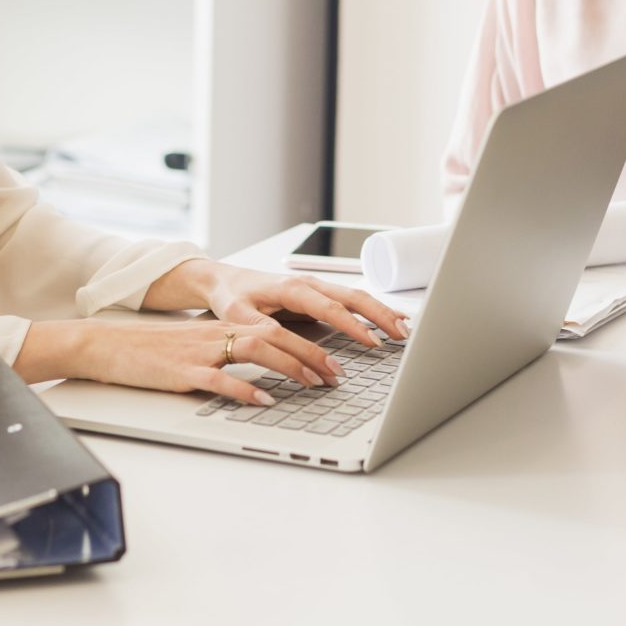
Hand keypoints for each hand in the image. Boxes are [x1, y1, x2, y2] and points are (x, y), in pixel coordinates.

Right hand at [21, 316, 354, 406]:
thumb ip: (226, 356)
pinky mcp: (182, 372)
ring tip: (312, 383)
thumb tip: (262, 378)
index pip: (274, 329)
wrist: (105, 346)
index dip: (307, 344)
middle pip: (274, 337)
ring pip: (255, 350)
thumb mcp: (194, 347)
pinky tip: (263, 400)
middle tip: (335, 374)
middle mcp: (216, 334)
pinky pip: (220, 379)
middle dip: (310, 355)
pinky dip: (245, 389)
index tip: (331, 362)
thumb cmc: (148, 352)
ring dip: (288, 366)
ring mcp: (200, 352)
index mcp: (220, 327)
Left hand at [151, 259, 411, 349]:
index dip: (353, 326)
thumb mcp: (238, 316)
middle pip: (353, 297)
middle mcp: (309, 284)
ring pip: (355, 296)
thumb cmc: (230, 296)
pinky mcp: (316, 294)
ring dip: (380, 311)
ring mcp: (315, 287)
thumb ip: (263, 329)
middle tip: (401, 335)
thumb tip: (285, 346)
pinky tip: (386, 318)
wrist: (222, 279)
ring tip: (403, 328)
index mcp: (292, 289)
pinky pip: (348, 300)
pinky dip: (370, 308)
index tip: (372, 342)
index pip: (330, 308)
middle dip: (380, 315)